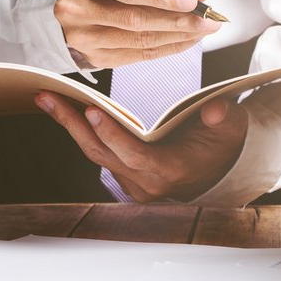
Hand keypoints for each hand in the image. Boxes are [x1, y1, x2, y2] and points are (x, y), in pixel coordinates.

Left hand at [35, 92, 247, 201]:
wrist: (224, 169)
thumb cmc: (226, 143)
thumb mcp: (234, 127)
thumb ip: (225, 117)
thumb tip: (213, 111)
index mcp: (171, 172)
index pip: (135, 155)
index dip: (111, 134)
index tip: (90, 110)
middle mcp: (147, 184)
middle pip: (103, 154)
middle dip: (73, 124)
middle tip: (47, 97)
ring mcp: (135, 183)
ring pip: (97, 155)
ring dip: (72, 126)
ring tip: (47, 99)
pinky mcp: (127, 177)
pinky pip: (101, 154)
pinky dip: (84, 132)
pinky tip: (67, 110)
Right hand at [54, 0, 220, 67]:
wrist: (60, 3)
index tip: (193, 0)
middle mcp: (77, 10)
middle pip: (135, 19)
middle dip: (178, 20)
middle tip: (209, 19)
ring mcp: (84, 39)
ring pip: (139, 41)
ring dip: (178, 36)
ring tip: (204, 29)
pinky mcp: (96, 58)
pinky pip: (139, 55)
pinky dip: (168, 48)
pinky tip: (188, 40)